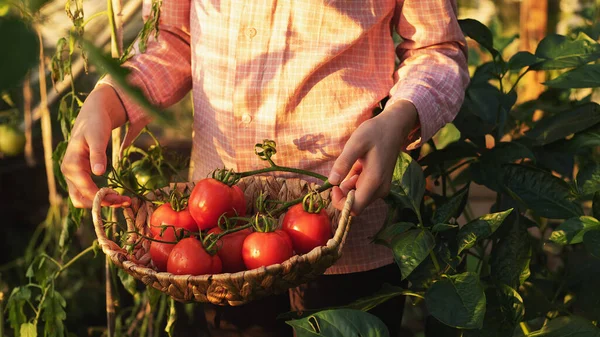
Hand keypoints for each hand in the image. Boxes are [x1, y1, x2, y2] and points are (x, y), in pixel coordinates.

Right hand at [60, 85, 130, 207]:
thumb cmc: (95, 124)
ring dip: (103, 202)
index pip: (85, 189)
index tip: (121, 198)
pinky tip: (117, 194)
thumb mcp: (98, 136)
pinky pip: (88, 192)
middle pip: (81, 199)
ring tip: (124, 200)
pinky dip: (101, 197)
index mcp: (71, 164)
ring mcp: (73, 175)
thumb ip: (97, 154)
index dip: (102, 197)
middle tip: (126, 201)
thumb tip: (99, 172)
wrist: (93, 115)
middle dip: (102, 204)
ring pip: (84, 198)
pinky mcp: (81, 175)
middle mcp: (69, 172)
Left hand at [328, 100, 417, 214]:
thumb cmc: (375, 132)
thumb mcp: (355, 143)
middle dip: (343, 192)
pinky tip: (359, 164)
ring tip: (354, 163)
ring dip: (349, 185)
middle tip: (341, 169)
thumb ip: (343, 163)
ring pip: (358, 196)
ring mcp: (382, 188)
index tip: (333, 186)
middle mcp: (380, 189)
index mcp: (374, 182)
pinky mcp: (380, 184)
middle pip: (355, 204)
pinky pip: (363, 189)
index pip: (354, 208)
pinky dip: (355, 180)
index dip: (340, 202)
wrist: (394, 127)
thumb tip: (331, 182)